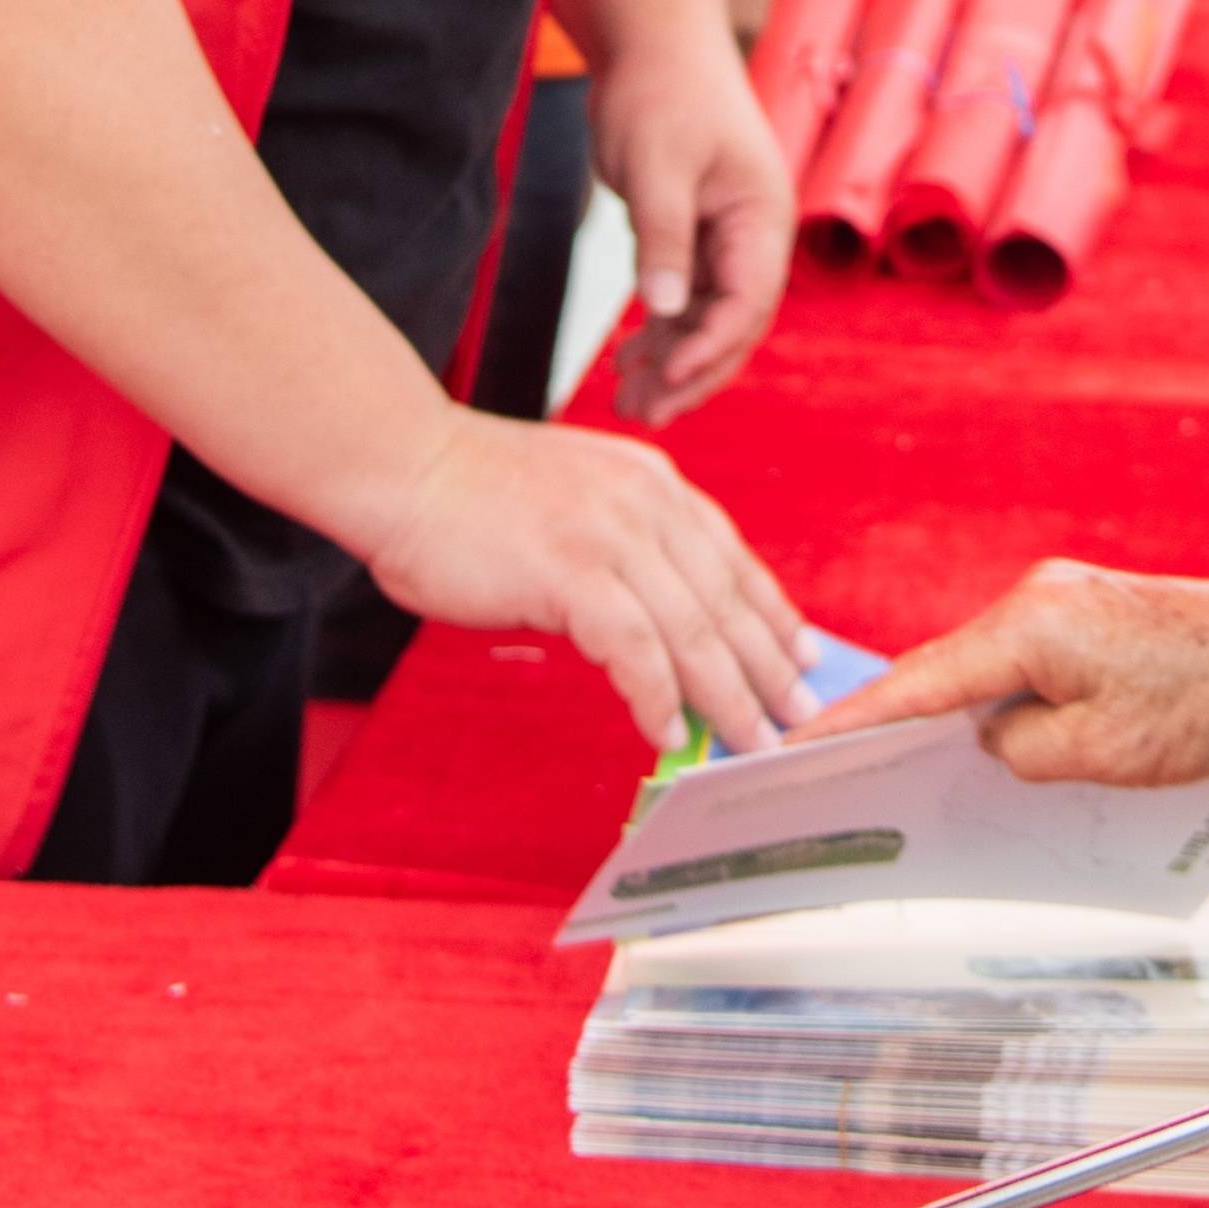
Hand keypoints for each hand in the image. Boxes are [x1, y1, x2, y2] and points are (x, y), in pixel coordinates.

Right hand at [347, 404, 808, 752]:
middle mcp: (645, 503)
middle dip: (768, 665)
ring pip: (693, 629)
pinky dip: (656, 697)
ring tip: (748, 740)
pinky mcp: (571, 571)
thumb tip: (654, 617)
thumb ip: (621, 544)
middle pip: (726, 598)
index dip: (772, 611)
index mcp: (650, 482)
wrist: (404, 467)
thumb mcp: (575, 499)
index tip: (804, 653)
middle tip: (796, 714)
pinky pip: (634, 649)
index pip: (731, 556)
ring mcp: (610, 535)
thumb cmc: (471, 494)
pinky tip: (667, 732)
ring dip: (727, 694)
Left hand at [583, 15, 793, 422]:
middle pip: (734, 324)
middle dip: (692, 373)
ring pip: (708, 319)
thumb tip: (668, 310)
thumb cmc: (661, 91)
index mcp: (763, 217)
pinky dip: (661, 332)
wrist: (654, 41)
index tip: (668, 384)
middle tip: (642, 413)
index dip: (712, 350)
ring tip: (626, 401)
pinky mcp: (695, 235)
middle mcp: (755, 235)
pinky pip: (687, 299)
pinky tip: (627, 360)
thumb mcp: (657, 164)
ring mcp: (727, 237)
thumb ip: (664, 237)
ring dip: (672, 360)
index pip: (749, 302)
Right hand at [809, 551, 1208, 783]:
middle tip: (835, 773)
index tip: (798, 746)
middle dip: (892, 723)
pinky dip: (999, 702)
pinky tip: (997, 744)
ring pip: (982, 669)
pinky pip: (1020, 663)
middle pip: (940, 671)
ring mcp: (1060, 601)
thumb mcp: (1100, 755)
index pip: (917, 685)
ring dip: (953, 718)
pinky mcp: (1086, 613)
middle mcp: (1032, 600)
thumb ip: (1019, 752)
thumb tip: (988, 744)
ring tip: (908, 774)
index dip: (854, 722)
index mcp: (1025, 628)